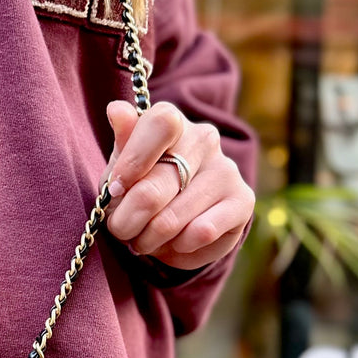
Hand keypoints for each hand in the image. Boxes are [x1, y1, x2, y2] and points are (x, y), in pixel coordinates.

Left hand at [104, 100, 254, 269]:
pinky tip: (175, 242)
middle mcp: (204, 138)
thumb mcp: (121, 168)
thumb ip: (122, 144)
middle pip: (155, 187)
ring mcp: (226, 169)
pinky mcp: (242, 200)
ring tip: (147, 237)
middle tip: (122, 230)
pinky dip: (178, 247)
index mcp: (171, 122)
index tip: (115, 189)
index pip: (160, 123)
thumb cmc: (142, 186)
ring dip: (150, 239)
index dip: (133, 160)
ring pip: (173, 219)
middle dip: (128, 220)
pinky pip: (201, 233)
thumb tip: (116, 110)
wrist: (178, 221)